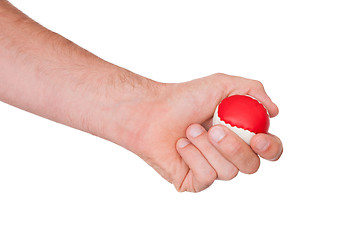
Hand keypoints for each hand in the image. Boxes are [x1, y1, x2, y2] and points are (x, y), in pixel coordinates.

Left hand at [112, 73, 282, 191]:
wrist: (152, 111)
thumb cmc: (185, 98)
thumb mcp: (222, 85)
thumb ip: (252, 91)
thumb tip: (274, 111)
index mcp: (240, 135)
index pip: (268, 149)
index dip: (270, 148)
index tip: (258, 139)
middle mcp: (229, 155)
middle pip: (251, 165)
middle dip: (234, 148)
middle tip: (215, 129)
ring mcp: (212, 169)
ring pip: (228, 172)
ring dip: (207, 147)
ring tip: (189, 129)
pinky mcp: (194, 182)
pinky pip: (206, 178)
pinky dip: (193, 156)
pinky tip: (180, 144)